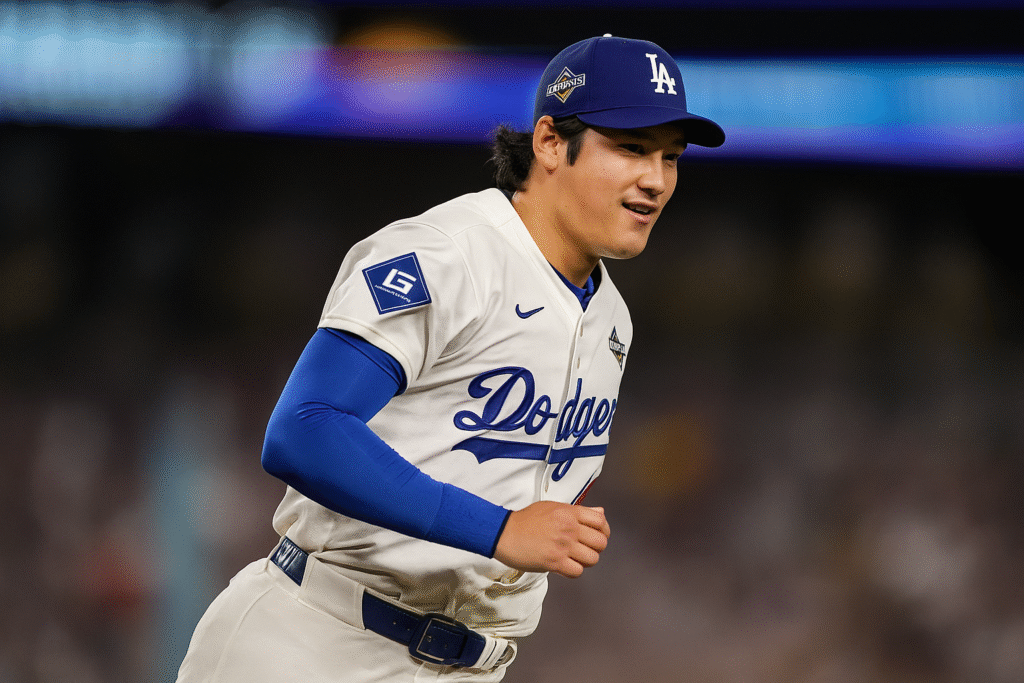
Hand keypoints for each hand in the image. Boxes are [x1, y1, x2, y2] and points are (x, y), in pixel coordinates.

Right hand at [493, 501, 609, 578]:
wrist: (504, 533)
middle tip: (585, 549)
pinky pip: (577, 571)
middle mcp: (569, 528)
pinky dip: (574, 571)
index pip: (601, 521)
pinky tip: (565, 566)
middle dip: (596, 548)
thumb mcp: (553, 507)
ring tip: (574, 558)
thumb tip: (600, 512)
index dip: (604, 530)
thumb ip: (578, 511)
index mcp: (569, 512)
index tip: (598, 535)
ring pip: (592, 559)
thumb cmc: (526, 520)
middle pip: (601, 542)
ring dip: (585, 561)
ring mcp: (563, 546)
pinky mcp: (554, 562)